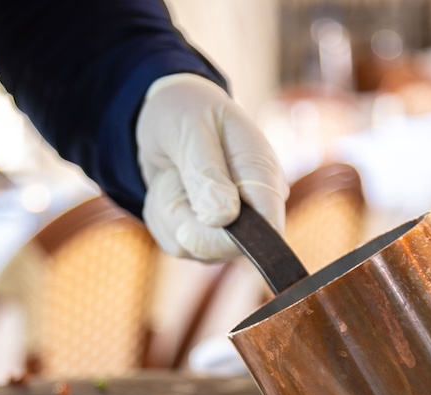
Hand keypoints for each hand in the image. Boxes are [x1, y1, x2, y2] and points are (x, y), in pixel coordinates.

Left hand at [136, 73, 287, 261]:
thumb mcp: (190, 129)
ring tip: (172, 175)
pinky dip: (161, 217)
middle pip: (226, 247)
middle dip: (184, 219)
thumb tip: (224, 218)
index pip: (269, 226)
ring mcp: (232, 225)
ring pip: (194, 248)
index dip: (234, 239)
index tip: (187, 227)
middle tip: (172, 176)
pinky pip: (177, 245)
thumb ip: (206, 172)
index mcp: (262, 173)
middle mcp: (254, 205)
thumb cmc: (186, 111)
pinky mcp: (208, 235)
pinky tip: (168, 188)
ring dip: (168, 213)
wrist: (168, 114)